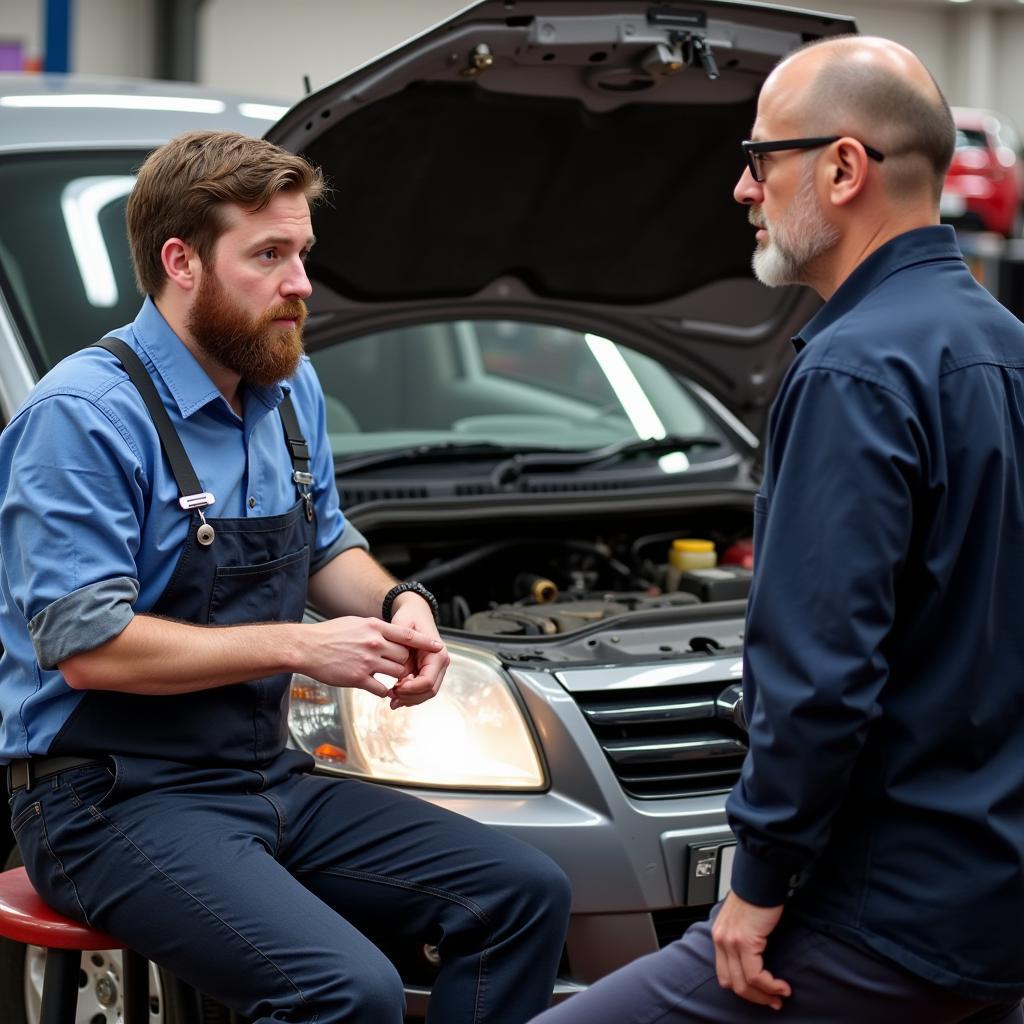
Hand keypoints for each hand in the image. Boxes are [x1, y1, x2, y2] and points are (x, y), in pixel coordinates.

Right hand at [302, 616, 441, 696]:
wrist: (307, 647)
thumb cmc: (330, 634)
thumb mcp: (357, 623)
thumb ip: (376, 628)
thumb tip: (390, 633)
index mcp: (375, 627)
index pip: (407, 635)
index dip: (425, 642)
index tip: (438, 647)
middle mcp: (374, 643)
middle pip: (404, 656)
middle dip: (404, 662)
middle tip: (399, 666)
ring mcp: (367, 661)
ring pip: (396, 672)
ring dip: (396, 677)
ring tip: (389, 677)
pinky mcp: (357, 678)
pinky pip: (381, 688)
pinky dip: (384, 690)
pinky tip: (377, 687)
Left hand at [386, 593, 449, 707]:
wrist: (415, 611)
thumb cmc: (408, 617)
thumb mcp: (403, 629)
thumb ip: (403, 652)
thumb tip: (402, 675)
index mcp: (438, 653)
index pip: (427, 681)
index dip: (411, 689)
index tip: (394, 688)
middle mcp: (441, 662)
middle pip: (429, 691)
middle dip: (410, 697)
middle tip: (391, 697)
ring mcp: (436, 668)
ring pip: (427, 693)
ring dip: (410, 699)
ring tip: (392, 699)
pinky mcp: (429, 670)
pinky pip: (422, 689)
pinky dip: (411, 695)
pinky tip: (396, 695)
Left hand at [711, 891, 789, 1009]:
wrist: (760, 876)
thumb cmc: (757, 894)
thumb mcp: (744, 919)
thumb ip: (744, 937)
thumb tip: (758, 957)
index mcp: (720, 935)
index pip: (725, 974)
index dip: (744, 989)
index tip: (762, 994)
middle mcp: (721, 940)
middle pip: (732, 983)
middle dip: (754, 997)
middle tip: (773, 1001)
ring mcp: (730, 941)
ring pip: (743, 984)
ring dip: (764, 996)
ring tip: (781, 996)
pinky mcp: (744, 941)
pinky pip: (755, 975)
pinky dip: (770, 985)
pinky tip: (782, 986)